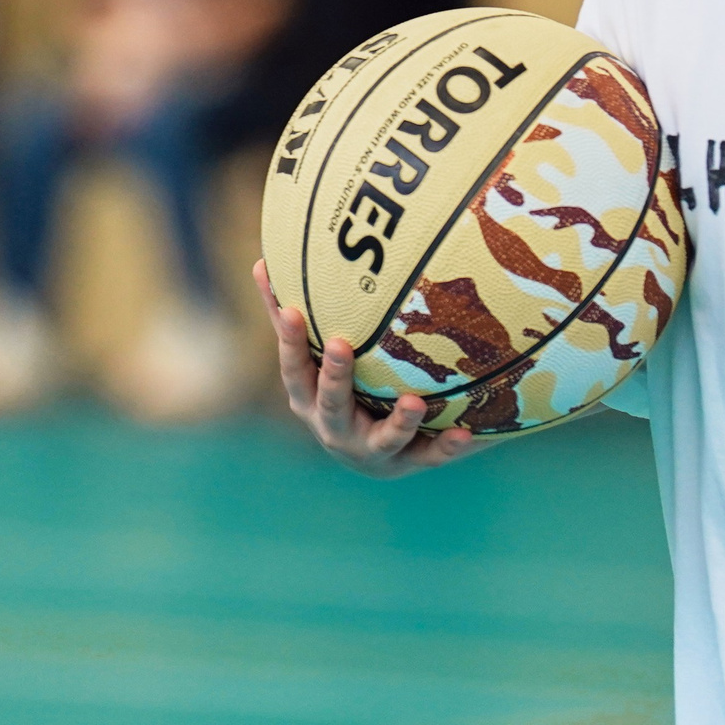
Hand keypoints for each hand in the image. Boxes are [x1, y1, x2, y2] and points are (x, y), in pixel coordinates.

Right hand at [254, 258, 481, 479]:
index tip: (292, 311)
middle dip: (335, 378)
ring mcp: (372, 450)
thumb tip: (259, 263)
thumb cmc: (334, 392)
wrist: (370, 456)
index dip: (290, 343)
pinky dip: (445, 446)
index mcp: (309, 402)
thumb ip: (286, 319)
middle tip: (341, 345)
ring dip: (398, 423)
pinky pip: (429, 455)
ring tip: (413, 402)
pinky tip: (465, 433)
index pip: (294, 371)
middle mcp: (335, 430)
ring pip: (383, 440)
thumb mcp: (309, 361)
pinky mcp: (407, 461)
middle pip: (332, 405)